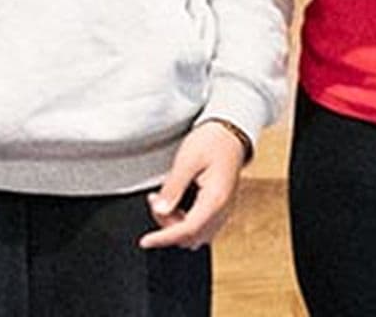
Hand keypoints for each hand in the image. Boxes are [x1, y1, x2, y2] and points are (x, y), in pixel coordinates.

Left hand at [139, 122, 245, 250]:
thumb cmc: (211, 142)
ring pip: (195, 235)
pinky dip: (183, 221)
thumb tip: (160, 210)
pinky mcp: (218, 210)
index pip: (188, 230)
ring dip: (175, 224)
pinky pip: (200, 227)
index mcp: (215, 199)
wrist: (229, 135)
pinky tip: (174, 203)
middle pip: (190, 236)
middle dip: (167, 225)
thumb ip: (173, 187)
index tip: (146, 241)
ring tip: (162, 199)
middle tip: (155, 200)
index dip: (164, 238)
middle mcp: (221, 211)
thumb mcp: (187, 160)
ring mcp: (222, 212)